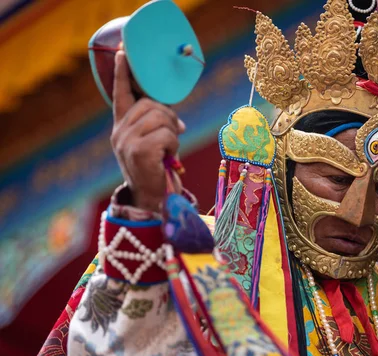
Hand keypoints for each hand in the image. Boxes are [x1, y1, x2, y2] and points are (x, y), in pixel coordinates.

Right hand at [110, 51, 184, 212]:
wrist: (150, 200)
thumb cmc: (154, 171)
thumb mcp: (151, 145)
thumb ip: (157, 127)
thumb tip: (177, 121)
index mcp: (121, 127)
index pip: (121, 95)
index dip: (123, 73)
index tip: (123, 52)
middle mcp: (119, 132)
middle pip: (150, 104)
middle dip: (168, 116)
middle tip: (174, 132)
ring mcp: (127, 141)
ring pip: (160, 117)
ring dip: (173, 132)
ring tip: (169, 149)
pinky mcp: (139, 151)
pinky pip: (167, 134)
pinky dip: (174, 145)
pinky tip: (168, 157)